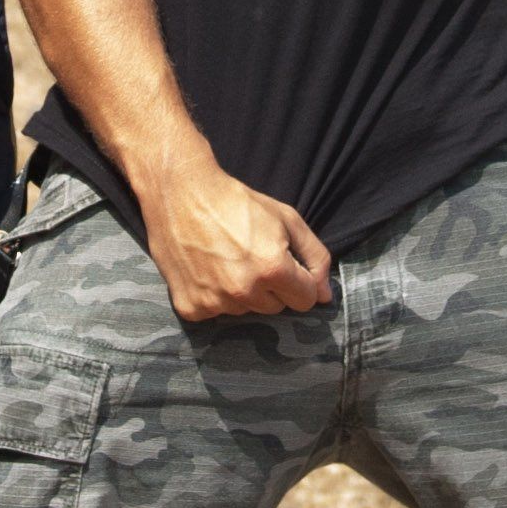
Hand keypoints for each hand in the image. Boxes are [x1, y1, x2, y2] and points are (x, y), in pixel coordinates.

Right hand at [141, 161, 334, 323]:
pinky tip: (207, 270)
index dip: (300, 281)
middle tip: (251, 256)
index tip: (284, 263)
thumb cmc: (236, 202)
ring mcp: (215, 302)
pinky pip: (216, 314)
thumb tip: (326, 296)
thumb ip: (315, 257)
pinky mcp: (191, 307)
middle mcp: (244, 291)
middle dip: (271, 286)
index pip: (305, 299)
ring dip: (243, 292)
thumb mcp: (286, 218)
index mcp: (272, 269)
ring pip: (246, 311)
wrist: (180, 193)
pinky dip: (214, 297)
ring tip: (226, 260)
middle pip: (276, 307)